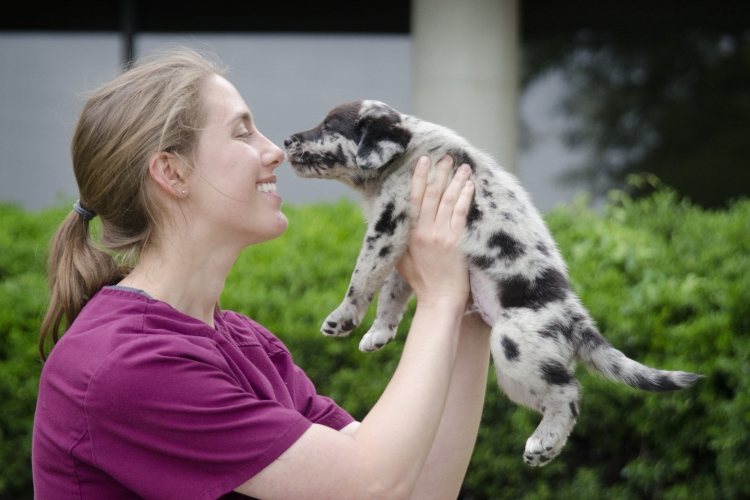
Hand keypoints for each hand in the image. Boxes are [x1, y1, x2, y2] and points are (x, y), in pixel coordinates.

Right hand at [396, 155, 473, 307]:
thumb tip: (396, 221)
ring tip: (463, 166)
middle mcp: (424, 231)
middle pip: (432, 194)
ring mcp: (441, 236)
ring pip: (448, 200)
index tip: (423, 161)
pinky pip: (461, 213)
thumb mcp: (401, 260)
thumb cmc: (422, 283)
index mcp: (408, 234)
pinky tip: (470, 186)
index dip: (418, 177)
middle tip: (446, 156)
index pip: (413, 198)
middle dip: (439, 173)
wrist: (439, 300)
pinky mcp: (456, 242)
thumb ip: (399, 239)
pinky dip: (466, 197)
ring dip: (456, 181)